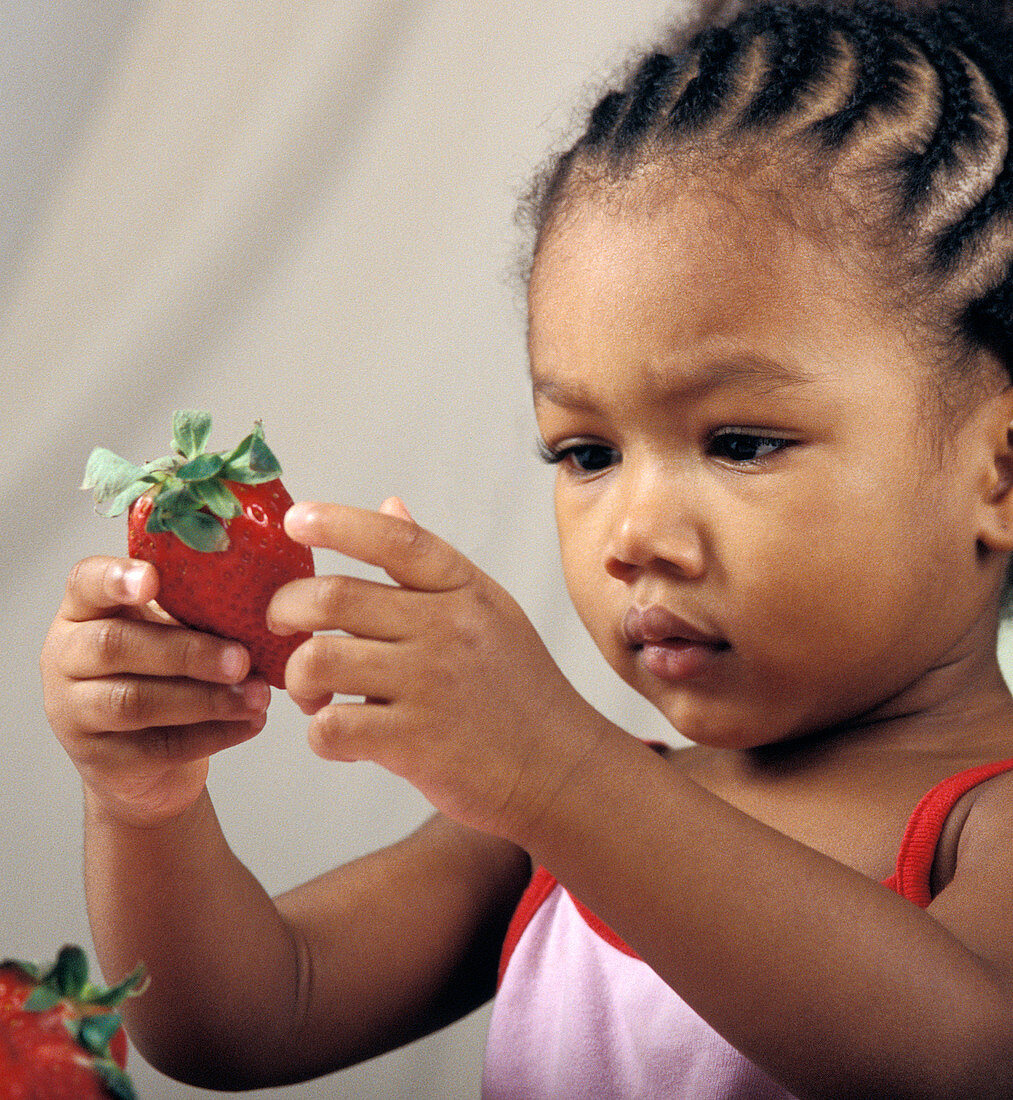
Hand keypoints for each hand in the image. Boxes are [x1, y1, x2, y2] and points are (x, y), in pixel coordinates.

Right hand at [41, 557, 270, 825]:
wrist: (146, 762)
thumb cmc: (159, 676)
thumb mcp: (167, 632)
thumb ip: (189, 612)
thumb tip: (251, 603)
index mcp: (84, 612)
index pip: (85, 583)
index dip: (115, 579)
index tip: (151, 579)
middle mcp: (66, 658)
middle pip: (114, 646)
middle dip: (187, 652)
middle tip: (242, 659)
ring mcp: (75, 713)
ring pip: (134, 702)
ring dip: (207, 698)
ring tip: (257, 696)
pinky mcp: (103, 761)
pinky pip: (160, 747)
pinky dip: (216, 733)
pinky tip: (251, 721)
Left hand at [269, 500, 612, 845]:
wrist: (561, 767)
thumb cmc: (519, 688)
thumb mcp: (489, 610)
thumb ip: (432, 566)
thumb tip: (390, 506)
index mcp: (463, 590)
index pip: (392, 539)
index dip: (335, 522)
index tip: (294, 519)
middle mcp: (445, 628)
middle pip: (331, 597)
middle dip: (284, 609)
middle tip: (281, 626)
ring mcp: (429, 685)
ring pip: (318, 661)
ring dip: (297, 678)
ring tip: (314, 694)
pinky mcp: (415, 743)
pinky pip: (331, 728)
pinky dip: (319, 734)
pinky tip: (338, 734)